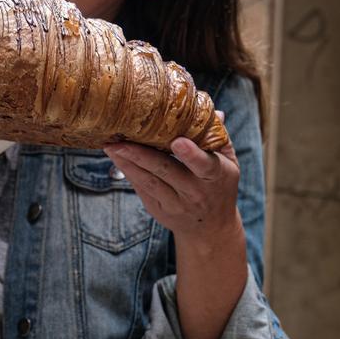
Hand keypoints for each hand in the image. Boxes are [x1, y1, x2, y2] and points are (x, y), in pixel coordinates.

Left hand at [103, 129, 242, 247]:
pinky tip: (116, 157)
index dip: (190, 154)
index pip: (203, 164)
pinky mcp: (158, 209)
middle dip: (141, 154)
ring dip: (127, 162)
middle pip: (166, 170)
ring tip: (110, 145)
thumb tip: (214, 109)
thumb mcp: (229, 163)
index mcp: (215, 176)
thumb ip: (218, 137)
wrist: (210, 228)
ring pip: (148, 181)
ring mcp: (175, 203)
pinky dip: (127, 171)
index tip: (177, 141)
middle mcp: (194, 191)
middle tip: (120, 139)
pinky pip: (141, 188)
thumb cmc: (219, 186)